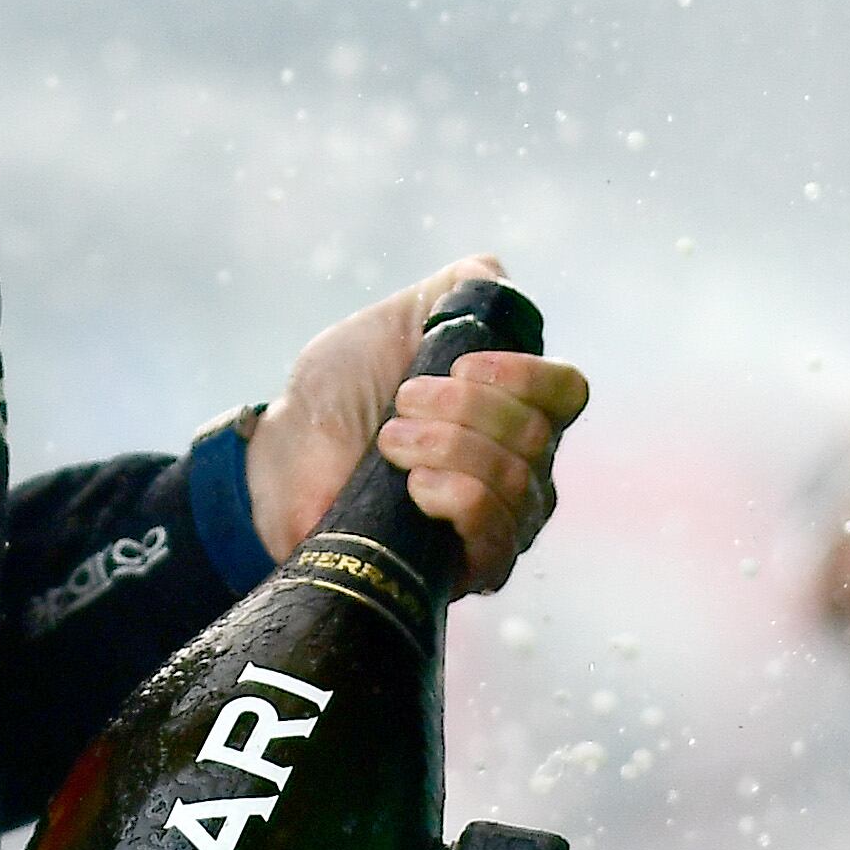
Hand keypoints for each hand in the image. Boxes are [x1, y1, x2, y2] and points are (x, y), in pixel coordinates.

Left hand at [244, 254, 589, 594]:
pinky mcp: (470, 568)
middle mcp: (522, 465)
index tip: (460, 364)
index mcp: (513, 406)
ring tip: (390, 443)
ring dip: (450, 450)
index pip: (566, 391)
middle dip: (463, 409)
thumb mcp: (396, 318)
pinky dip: (460, 501)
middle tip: (401, 403)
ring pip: (520, 484)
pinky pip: (500, 541)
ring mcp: (502, 521)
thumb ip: (457, 288)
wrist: (282, 459)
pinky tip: (415, 488)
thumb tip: (500, 281)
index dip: (524, 374)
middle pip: (537, 435)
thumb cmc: (339, 392)